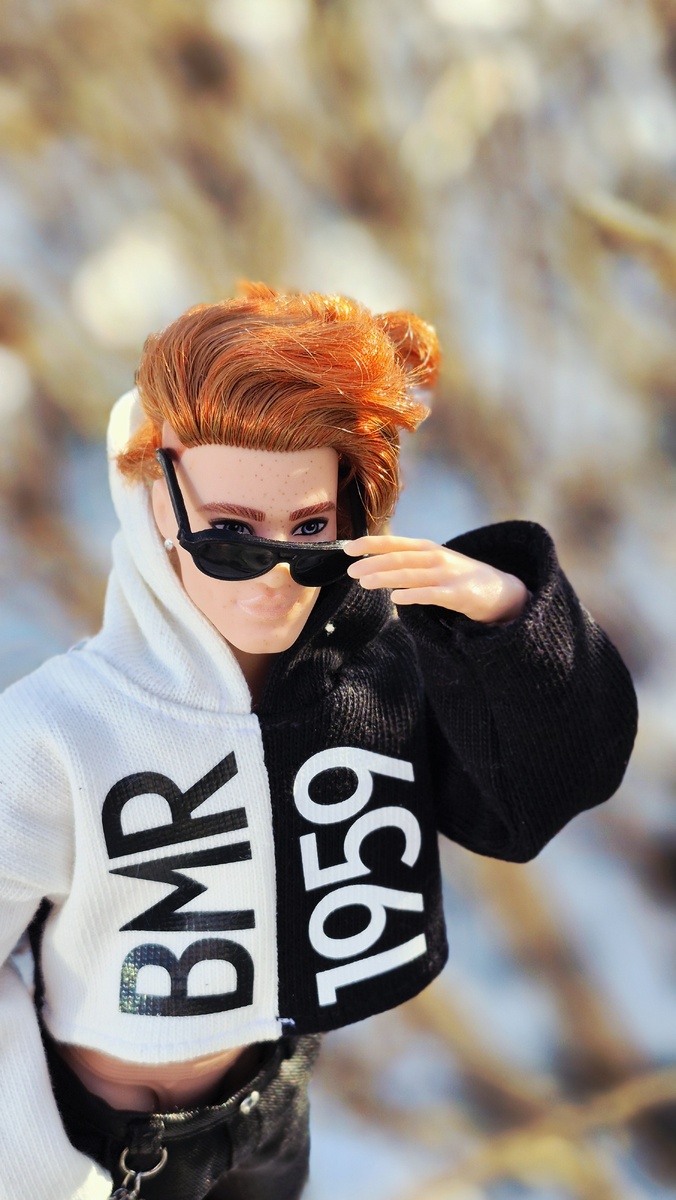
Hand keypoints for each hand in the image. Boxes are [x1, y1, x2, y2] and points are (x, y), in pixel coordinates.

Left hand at [344, 535, 528, 623]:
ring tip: (364, 582)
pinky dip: (413, 595)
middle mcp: (436, 558)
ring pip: (411, 575)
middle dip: (373, 563)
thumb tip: (374, 565)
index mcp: (427, 548)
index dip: (370, 544)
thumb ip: (409, 562)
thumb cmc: (460, 576)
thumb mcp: (435, 562)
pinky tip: (396, 599)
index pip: (394, 543)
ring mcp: (447, 575)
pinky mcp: (458, 595)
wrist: (501, 590)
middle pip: (399, 559)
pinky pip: (431, 595)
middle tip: (351, 571)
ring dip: (385, 578)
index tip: (348, 549)